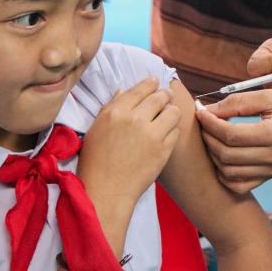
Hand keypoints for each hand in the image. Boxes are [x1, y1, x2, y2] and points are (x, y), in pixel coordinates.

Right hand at [78, 77, 181, 203]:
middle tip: (167, 96)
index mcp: (116, 112)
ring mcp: (151, 134)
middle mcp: (135, 119)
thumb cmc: (96, 161)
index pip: (140, 89)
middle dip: (165, 94)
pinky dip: (172, 131)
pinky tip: (166, 135)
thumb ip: (111, 107)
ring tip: (168, 116)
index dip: (150, 83)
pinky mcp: (164, 149)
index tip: (155, 82)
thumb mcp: (96, 129)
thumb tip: (123, 91)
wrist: (106, 191)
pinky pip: (175, 131)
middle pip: (160, 97)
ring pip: (173, 112)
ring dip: (171, 112)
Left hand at [196, 89, 271, 192]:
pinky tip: (222, 154)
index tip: (200, 110)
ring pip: (228, 173)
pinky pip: (240, 184)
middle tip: (203, 121)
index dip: (210, 123)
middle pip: (226, 155)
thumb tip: (208, 109)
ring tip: (212, 136)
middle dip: (208, 137)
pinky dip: (224, 173)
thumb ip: (239, 101)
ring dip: (213, 155)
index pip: (231, 135)